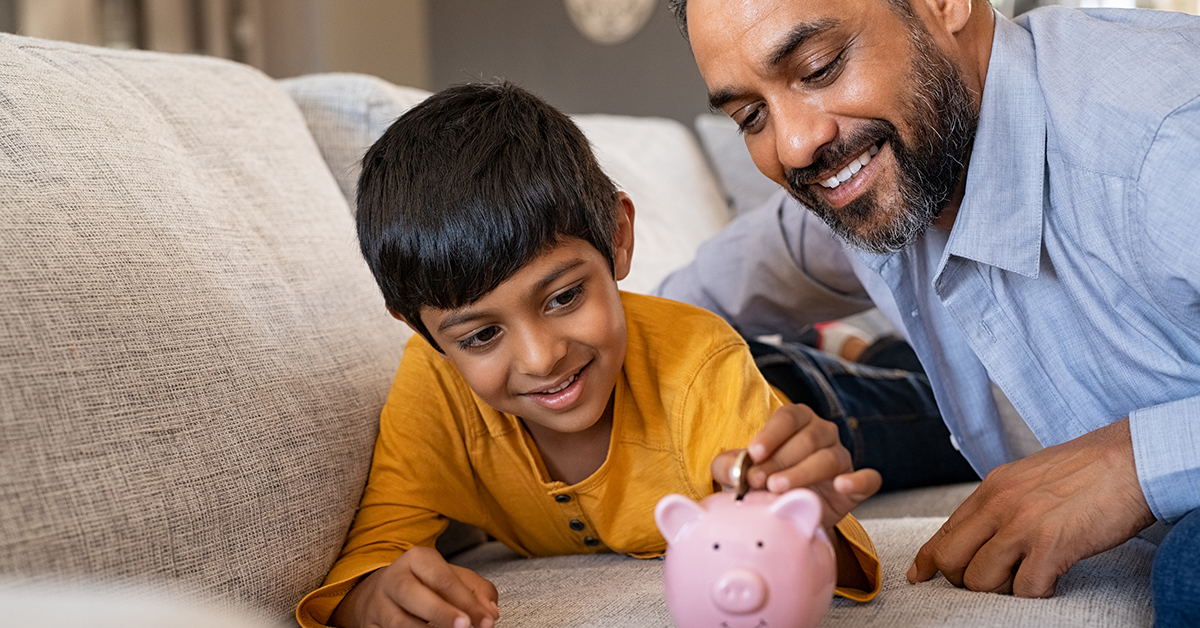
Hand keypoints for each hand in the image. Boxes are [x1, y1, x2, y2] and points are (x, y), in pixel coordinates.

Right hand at [330, 545, 499, 627]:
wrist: (381, 594)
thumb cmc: (426, 585)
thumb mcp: (452, 578)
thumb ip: (476, 591)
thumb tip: (490, 613)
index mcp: (416, 559)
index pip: (442, 579)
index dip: (467, 601)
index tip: (487, 621)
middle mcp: (393, 579)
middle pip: (412, 594)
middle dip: (441, 613)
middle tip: (465, 626)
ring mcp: (378, 604)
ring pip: (397, 621)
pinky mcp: (369, 626)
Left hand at [712, 403, 881, 529]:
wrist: (788, 516)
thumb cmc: (762, 484)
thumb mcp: (739, 474)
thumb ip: (729, 466)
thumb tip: (733, 471)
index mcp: (797, 421)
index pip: (788, 417)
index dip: (771, 434)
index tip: (754, 455)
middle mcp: (823, 434)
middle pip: (806, 439)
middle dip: (780, 460)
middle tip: (759, 481)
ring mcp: (842, 457)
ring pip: (829, 458)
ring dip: (803, 473)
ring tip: (779, 489)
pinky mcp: (858, 485)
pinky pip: (867, 478)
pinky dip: (857, 480)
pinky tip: (841, 486)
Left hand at [907, 418, 1154, 596]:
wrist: (1135, 458)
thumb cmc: (1090, 469)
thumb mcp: (1029, 477)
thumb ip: (1002, 502)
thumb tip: (982, 530)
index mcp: (992, 487)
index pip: (945, 531)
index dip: (929, 559)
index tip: (920, 575)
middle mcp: (999, 504)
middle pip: (951, 560)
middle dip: (961, 579)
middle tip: (989, 581)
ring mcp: (1023, 525)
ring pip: (980, 581)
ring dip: (1000, 590)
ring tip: (1025, 579)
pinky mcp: (1052, 545)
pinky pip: (1025, 590)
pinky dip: (1034, 594)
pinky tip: (1050, 581)